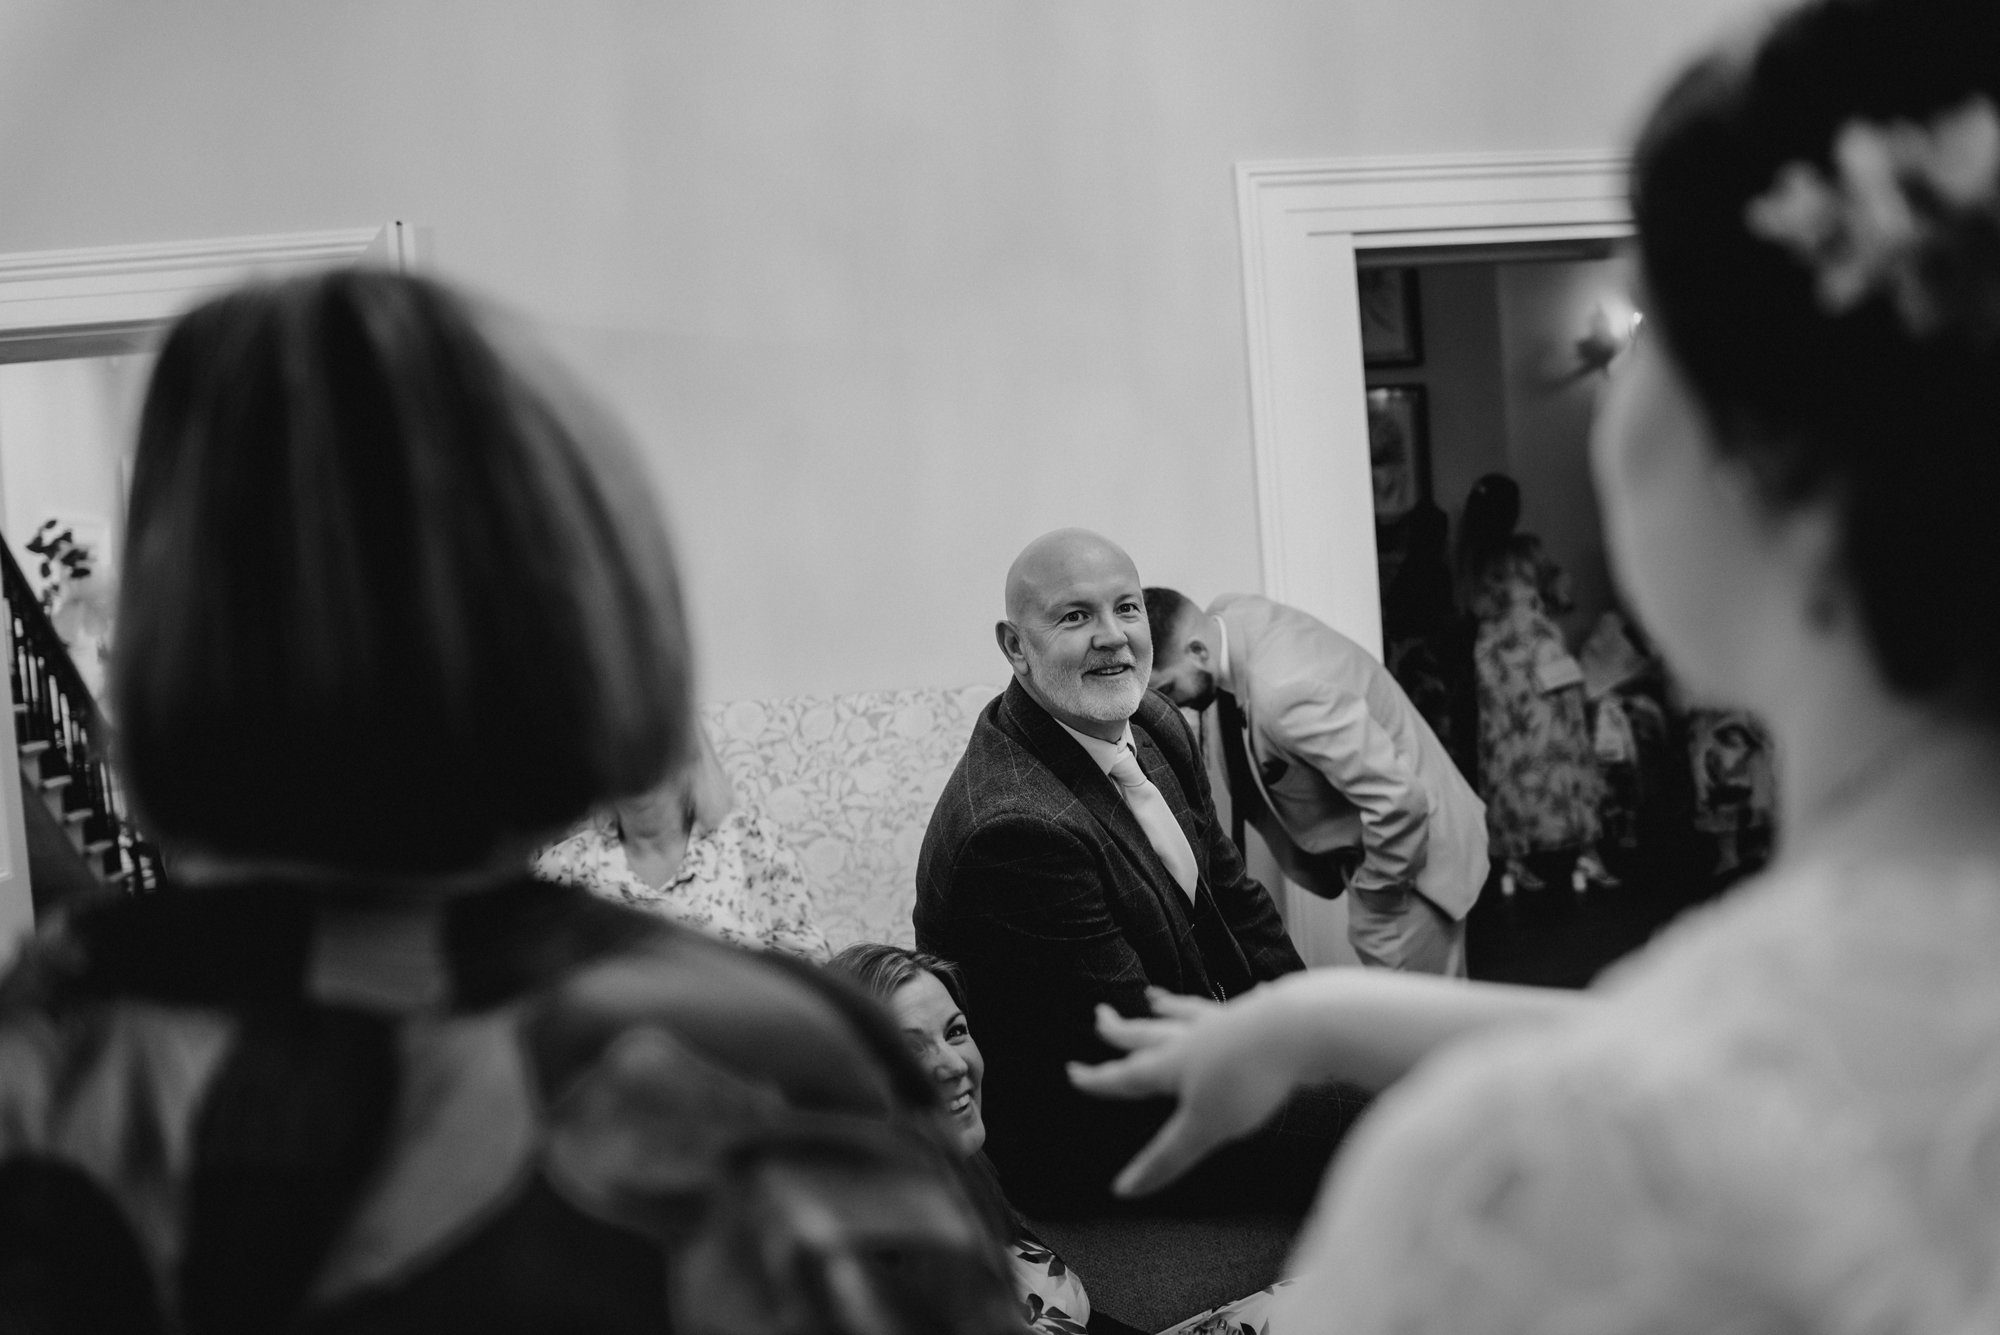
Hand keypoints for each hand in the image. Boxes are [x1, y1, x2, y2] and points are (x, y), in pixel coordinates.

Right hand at [1067, 984, 1303, 1197]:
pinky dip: (1232, 1006)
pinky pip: (1237, 1008)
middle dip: (1123, 1031)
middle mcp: (1195, 1037)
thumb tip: (1123, 1190)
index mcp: (1174, 1064)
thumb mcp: (1205, 1129)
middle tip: (1101, 1017)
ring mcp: (1228, 1022)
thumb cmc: (1249, 1079)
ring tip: (1154, 998)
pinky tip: (1250, 993)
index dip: (1100, 1079)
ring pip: (1189, 1014)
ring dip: (1169, 1008)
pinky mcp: (1262, 1015)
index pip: (1128, 1075)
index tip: (1074, 1072)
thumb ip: (1166, 1158)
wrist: (1303, 1028)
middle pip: (1150, 1033)